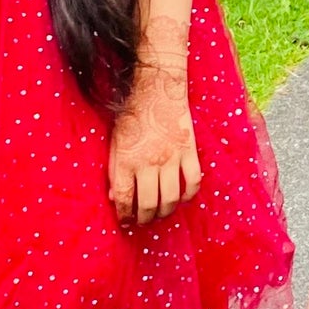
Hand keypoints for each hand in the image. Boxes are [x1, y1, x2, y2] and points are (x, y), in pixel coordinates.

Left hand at [109, 58, 202, 226]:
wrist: (156, 87)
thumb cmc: (132, 114)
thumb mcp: (115, 141)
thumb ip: (114, 170)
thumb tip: (115, 197)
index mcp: (127, 160)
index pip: (125, 198)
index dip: (124, 215)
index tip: (125, 221)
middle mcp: (149, 162)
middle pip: (149, 204)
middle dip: (144, 218)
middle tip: (143, 221)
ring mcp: (172, 158)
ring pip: (171, 198)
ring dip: (165, 211)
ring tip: (161, 213)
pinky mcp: (189, 151)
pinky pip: (193, 182)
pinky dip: (189, 195)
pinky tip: (183, 198)